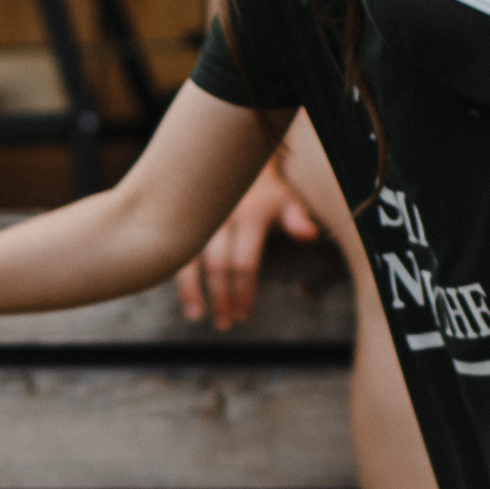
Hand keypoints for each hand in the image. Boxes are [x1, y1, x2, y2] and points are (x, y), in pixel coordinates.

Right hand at [174, 161, 319, 330]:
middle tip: (226, 325)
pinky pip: (178, 254)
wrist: (236, 163)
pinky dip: (179, 278)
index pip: (245, 263)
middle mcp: (221, 217)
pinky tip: (183, 299)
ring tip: (196, 317)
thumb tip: (310, 234)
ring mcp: (200, 221)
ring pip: (190, 260)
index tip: (244, 315)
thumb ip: (298, 220)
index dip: (244, 292)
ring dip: (191, 292)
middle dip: (221, 298)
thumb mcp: (287, 202)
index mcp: (250, 215)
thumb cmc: (268, 194)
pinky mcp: (184, 225)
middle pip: (217, 266)